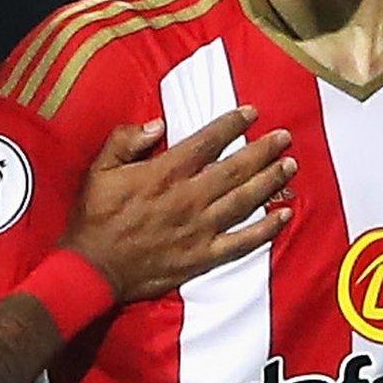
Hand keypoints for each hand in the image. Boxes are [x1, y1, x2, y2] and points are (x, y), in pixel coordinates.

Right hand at [62, 107, 292, 300]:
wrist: (92, 269)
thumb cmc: (94, 218)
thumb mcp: (98, 170)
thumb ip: (126, 141)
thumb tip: (157, 125)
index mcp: (165, 173)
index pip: (207, 142)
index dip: (232, 125)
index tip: (252, 113)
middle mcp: (189, 197)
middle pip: (235, 168)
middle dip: (263, 150)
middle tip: (285, 137)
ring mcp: (199, 229)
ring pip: (244, 200)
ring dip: (270, 181)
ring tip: (289, 166)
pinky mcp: (203, 256)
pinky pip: (241, 242)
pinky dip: (265, 230)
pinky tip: (283, 216)